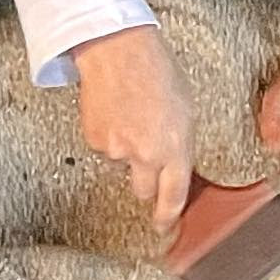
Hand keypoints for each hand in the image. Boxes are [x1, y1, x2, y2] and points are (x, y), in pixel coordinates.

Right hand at [72, 24, 195, 230]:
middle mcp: (145, 154)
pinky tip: (115, 111)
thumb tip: (173, 168)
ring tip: (131, 115)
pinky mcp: (94, 141)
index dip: (169, 215)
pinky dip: (109, 135)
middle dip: (147, 181)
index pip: (173, 196)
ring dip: (126, 149)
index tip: (166, 226)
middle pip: (143, 190)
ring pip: (122, 164)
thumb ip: (179, 145)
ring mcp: (116, 150)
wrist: (118, 52)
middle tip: (146, 156)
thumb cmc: (156, 72)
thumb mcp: (185, 110)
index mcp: (174, 146)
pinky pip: (104, 149)